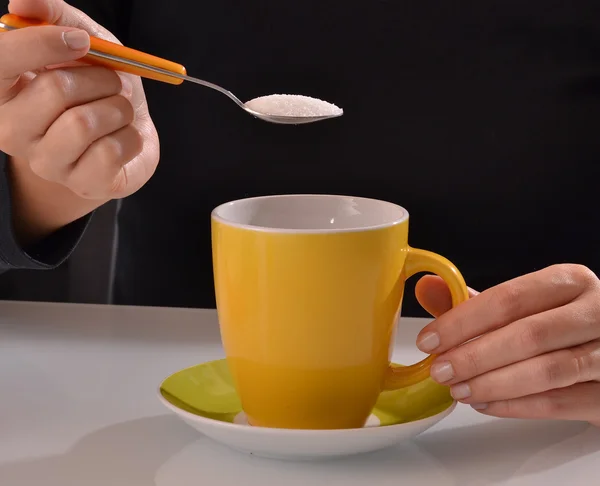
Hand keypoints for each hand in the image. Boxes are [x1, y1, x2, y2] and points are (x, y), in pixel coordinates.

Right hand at [1, 0, 158, 199]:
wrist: (128, 135)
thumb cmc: (98, 89)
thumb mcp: (82, 43)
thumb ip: (54, 17)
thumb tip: (23, 1)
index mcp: (1, 90)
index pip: (0, 61)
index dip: (43, 44)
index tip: (82, 42)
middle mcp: (12, 131)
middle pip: (54, 90)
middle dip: (100, 78)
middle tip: (111, 83)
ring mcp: (46, 163)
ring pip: (84, 123)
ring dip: (118, 108)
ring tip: (118, 111)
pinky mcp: (82, 185)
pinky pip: (111, 151)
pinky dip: (131, 137)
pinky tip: (124, 138)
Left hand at [415, 264, 599, 424]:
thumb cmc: (561, 325)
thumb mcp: (525, 306)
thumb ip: (476, 301)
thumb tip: (427, 286)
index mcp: (570, 282)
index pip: (510, 298)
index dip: (464, 321)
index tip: (430, 340)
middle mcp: (597, 312)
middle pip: (528, 335)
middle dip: (475, 356)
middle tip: (440, 371)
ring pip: (547, 371)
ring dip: (493, 384)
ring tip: (459, 390)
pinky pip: (561, 403)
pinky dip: (517, 406)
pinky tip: (486, 404)